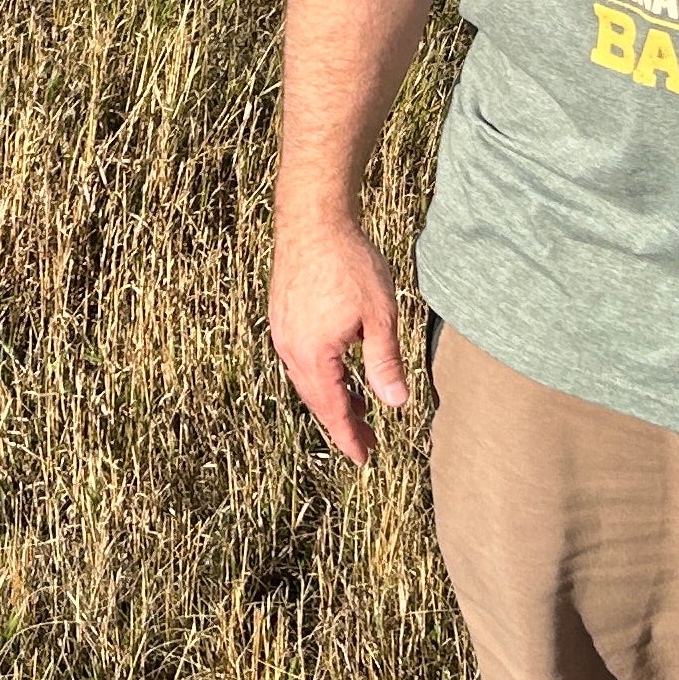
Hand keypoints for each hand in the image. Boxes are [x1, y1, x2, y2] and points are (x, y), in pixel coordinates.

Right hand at [269, 216, 409, 460]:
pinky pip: (300, 359)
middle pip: (316, 399)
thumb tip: (396, 404)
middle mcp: (290, 348)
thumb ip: (385, 363)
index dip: (349, 437)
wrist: (312, 220)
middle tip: (367, 443)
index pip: (333, 409)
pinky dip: (321, 374)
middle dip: (342, 423)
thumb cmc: (349, 263)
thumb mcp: (380, 316)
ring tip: (359, 408)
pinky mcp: (282, 316)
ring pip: (307, 379)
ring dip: (332, 398)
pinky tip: (339, 369)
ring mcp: (283, 332)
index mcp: (313, 355)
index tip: (364, 459)